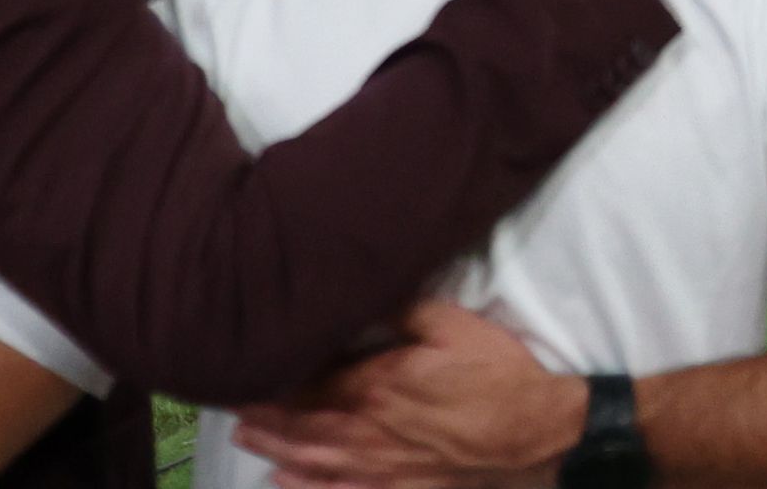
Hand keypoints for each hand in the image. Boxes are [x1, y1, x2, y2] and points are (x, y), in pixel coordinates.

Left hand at [232, 299, 572, 488]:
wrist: (537, 434)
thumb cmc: (498, 374)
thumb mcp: (454, 325)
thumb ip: (403, 310)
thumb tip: (362, 296)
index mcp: (375, 384)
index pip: (308, 379)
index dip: (274, 373)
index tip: (246, 361)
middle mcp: (365, 429)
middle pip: (299, 421)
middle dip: (262, 411)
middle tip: (229, 401)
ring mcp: (377, 465)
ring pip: (310, 457)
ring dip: (272, 446)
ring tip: (244, 435)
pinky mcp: (395, 488)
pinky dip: (305, 487)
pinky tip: (283, 480)